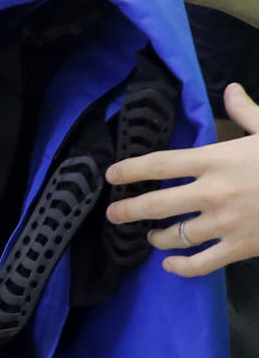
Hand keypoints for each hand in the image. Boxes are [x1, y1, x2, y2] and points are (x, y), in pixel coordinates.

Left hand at [106, 83, 258, 276]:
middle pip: (155, 204)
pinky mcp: (239, 248)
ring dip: (157, 237)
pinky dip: (181, 267)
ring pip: (174, 235)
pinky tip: (170, 264)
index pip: (160, 164)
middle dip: (128, 211)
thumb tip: (232, 90)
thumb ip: (246, 112)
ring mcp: (224, 223)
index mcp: (216, 160)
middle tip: (113, 214)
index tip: (112, 175)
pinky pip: (200, 264)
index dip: (130, 170)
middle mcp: (212, 192)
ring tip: (151, 236)